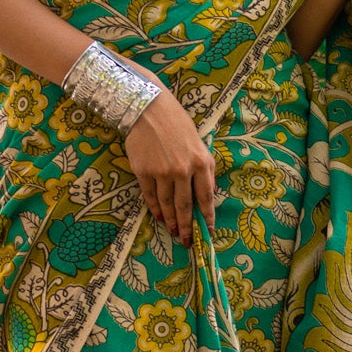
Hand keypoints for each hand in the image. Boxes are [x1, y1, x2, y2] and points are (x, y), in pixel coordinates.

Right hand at [125, 85, 215, 247]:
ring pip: (168, 204)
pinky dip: (155, 208)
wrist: (148, 109)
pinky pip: (150, 196)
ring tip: (173, 232)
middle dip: (187, 227)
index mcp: (201, 162)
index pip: (206, 197)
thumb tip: (204, 194)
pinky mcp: (143, 171)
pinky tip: (159, 216)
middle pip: (186, 206)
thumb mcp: (198, 144)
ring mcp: (162, 172)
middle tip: (187, 242)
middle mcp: (183, 170)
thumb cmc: (177, 124)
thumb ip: (202, 168)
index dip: (207, 217)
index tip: (207, 231)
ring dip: (171, 221)